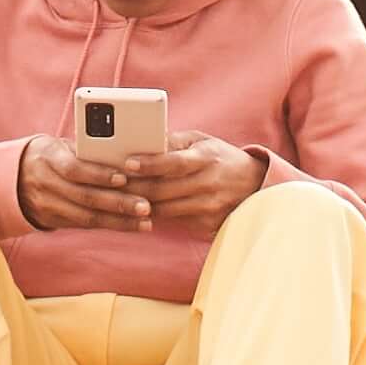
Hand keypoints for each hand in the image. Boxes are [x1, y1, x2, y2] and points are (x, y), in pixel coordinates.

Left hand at [131, 138, 262, 223]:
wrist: (254, 185)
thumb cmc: (220, 158)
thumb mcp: (202, 141)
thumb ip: (173, 142)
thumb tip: (143, 140)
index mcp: (206, 157)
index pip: (174, 162)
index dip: (149, 164)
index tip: (128, 163)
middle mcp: (208, 183)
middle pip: (163, 189)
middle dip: (134, 187)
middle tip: (111, 183)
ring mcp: (209, 206)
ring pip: (165, 209)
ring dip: (139, 204)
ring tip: (119, 197)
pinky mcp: (208, 224)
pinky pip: (174, 221)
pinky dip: (155, 216)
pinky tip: (139, 210)